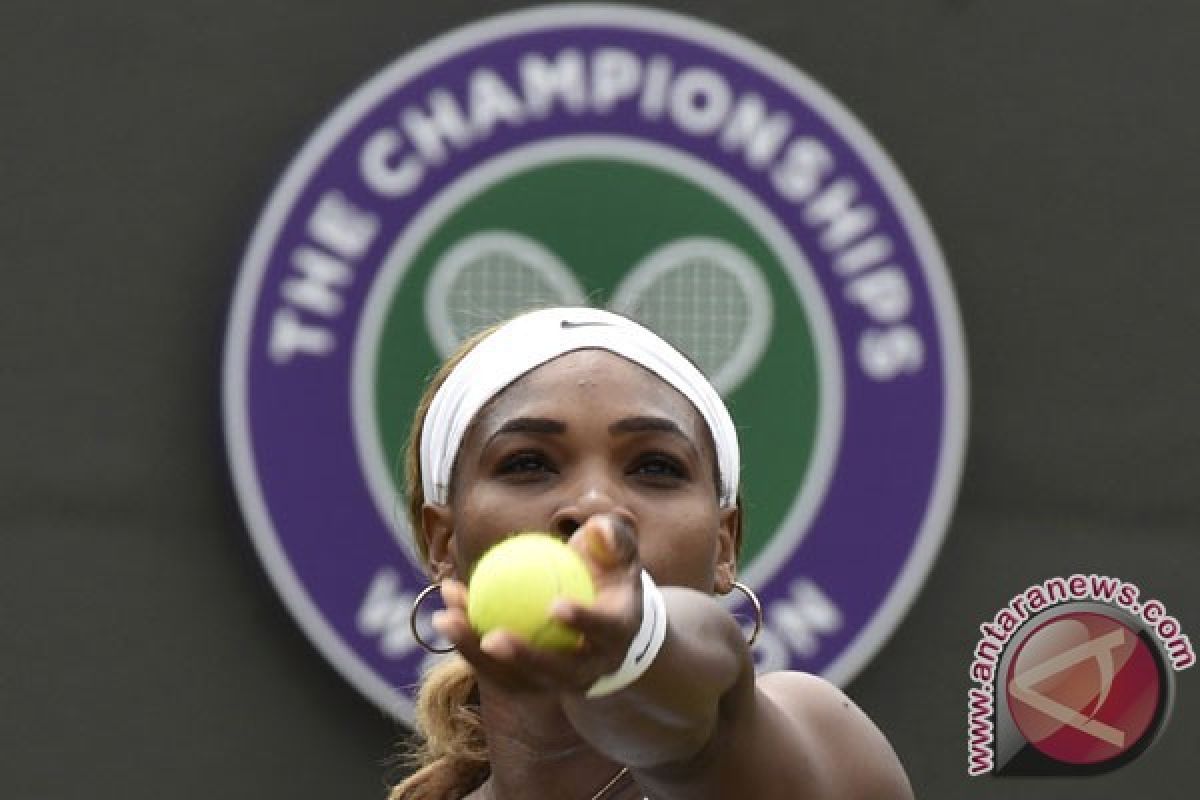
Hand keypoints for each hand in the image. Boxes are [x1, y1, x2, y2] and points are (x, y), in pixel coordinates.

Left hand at [432, 514, 642, 693]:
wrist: (605, 615)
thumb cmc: (608, 570)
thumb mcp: (618, 548)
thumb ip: (612, 535)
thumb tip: (596, 527)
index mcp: (619, 632)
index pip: (605, 630)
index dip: (582, 622)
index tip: (554, 606)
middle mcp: (594, 666)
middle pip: (557, 672)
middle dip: (522, 659)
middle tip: (490, 636)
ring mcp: (562, 680)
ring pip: (518, 679)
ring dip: (478, 654)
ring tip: (448, 619)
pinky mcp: (533, 683)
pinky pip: (497, 670)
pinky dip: (470, 644)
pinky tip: (447, 612)